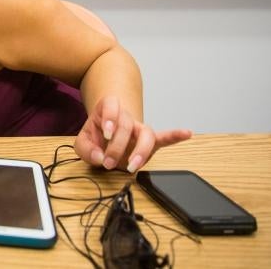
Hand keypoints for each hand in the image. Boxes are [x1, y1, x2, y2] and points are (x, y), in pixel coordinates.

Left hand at [74, 95, 192, 172]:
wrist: (107, 132)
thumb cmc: (96, 135)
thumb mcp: (83, 140)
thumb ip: (86, 149)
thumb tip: (99, 158)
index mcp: (108, 109)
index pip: (111, 105)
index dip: (110, 117)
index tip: (106, 132)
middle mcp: (126, 116)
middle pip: (127, 125)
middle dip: (117, 146)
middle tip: (108, 163)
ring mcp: (139, 128)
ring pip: (146, 133)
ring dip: (141, 151)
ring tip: (133, 166)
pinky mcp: (150, 140)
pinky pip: (164, 137)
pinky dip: (175, 136)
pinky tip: (187, 133)